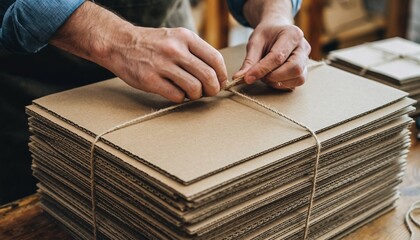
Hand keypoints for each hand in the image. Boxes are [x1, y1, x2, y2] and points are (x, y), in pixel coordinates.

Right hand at [50, 2, 226, 102]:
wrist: (120, 43)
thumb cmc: (153, 44)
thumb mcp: (176, 38)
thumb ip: (195, 52)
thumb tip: (217, 74)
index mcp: (185, 37)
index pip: (215, 59)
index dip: (222, 74)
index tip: (220, 81)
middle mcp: (175, 49)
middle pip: (208, 76)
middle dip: (213, 89)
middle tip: (210, 92)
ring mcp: (162, 65)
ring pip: (194, 88)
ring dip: (197, 95)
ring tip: (192, 93)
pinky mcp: (150, 80)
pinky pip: (177, 96)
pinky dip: (180, 98)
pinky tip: (176, 93)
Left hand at [233, 20, 310, 90]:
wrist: (277, 30)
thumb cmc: (267, 35)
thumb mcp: (255, 42)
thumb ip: (249, 61)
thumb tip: (239, 78)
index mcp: (292, 34)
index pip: (278, 56)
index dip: (262, 69)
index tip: (247, 78)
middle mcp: (303, 47)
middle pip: (294, 68)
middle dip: (274, 77)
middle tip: (260, 76)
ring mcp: (306, 59)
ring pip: (299, 78)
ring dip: (279, 82)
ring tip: (266, 76)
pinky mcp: (305, 69)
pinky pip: (297, 82)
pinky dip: (283, 84)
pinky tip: (273, 78)